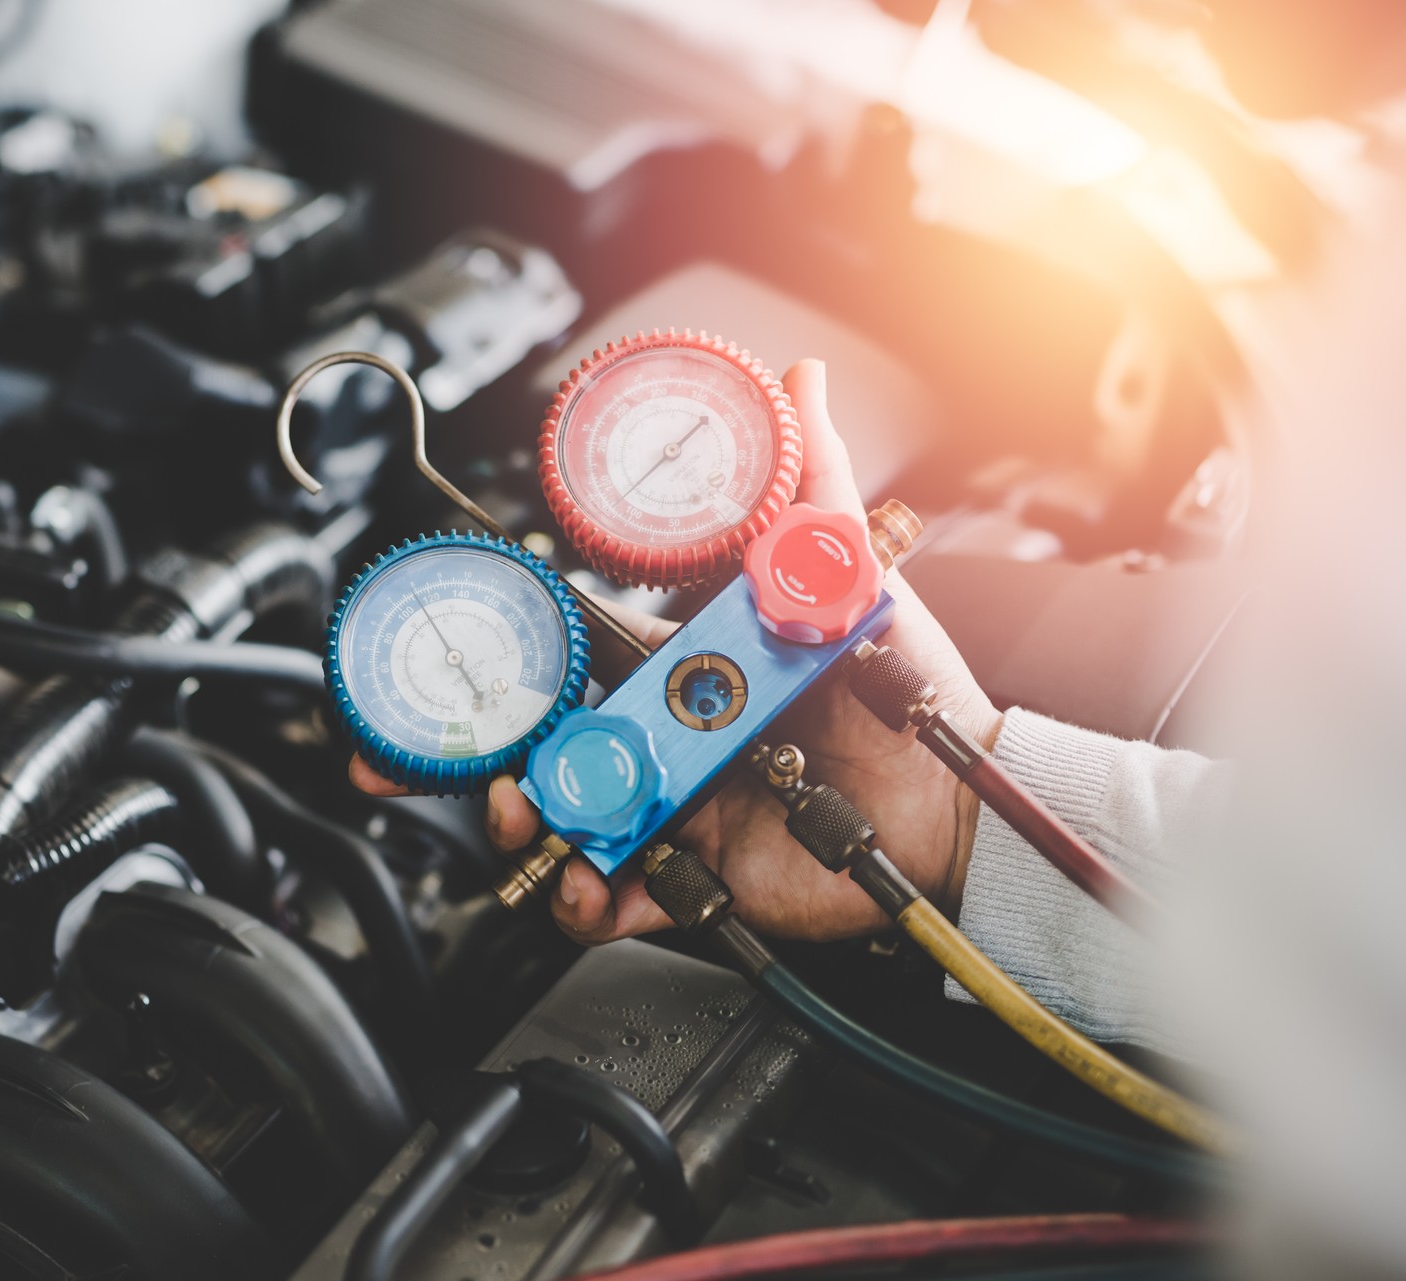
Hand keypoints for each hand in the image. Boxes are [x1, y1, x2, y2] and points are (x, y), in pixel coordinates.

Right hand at [350, 359, 1002, 943]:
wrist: (954, 795)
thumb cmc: (901, 686)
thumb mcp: (848, 570)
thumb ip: (815, 479)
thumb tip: (799, 382)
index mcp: (680, 667)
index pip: (574, 656)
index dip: (512, 658)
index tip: (465, 659)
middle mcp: (662, 736)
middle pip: (544, 744)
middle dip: (481, 754)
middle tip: (450, 763)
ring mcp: (670, 807)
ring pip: (562, 818)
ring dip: (521, 820)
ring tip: (526, 814)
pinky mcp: (691, 878)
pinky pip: (614, 897)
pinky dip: (585, 899)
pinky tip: (589, 883)